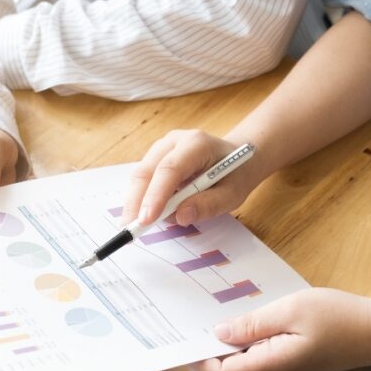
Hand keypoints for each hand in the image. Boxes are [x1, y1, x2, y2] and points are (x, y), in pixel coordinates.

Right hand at [122, 130, 268, 226]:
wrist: (238, 158)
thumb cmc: (236, 175)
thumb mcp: (232, 194)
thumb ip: (208, 205)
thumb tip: (181, 216)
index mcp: (197, 144)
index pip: (170, 169)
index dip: (155, 195)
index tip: (146, 220)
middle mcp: (175, 141)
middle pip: (147, 171)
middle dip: (137, 202)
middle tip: (132, 229)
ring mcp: (163, 147)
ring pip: (140, 175)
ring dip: (136, 202)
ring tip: (137, 225)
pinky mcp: (156, 158)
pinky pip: (144, 179)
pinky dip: (141, 199)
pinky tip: (144, 214)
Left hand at [192, 288, 370, 370]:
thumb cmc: (340, 319)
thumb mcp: (291, 310)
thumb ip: (252, 324)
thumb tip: (218, 334)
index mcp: (271, 365)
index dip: (198, 362)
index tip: (185, 340)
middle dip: (209, 350)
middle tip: (196, 320)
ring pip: (244, 364)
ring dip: (229, 344)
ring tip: (221, 314)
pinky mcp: (293, 365)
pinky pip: (260, 357)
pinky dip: (247, 342)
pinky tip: (250, 320)